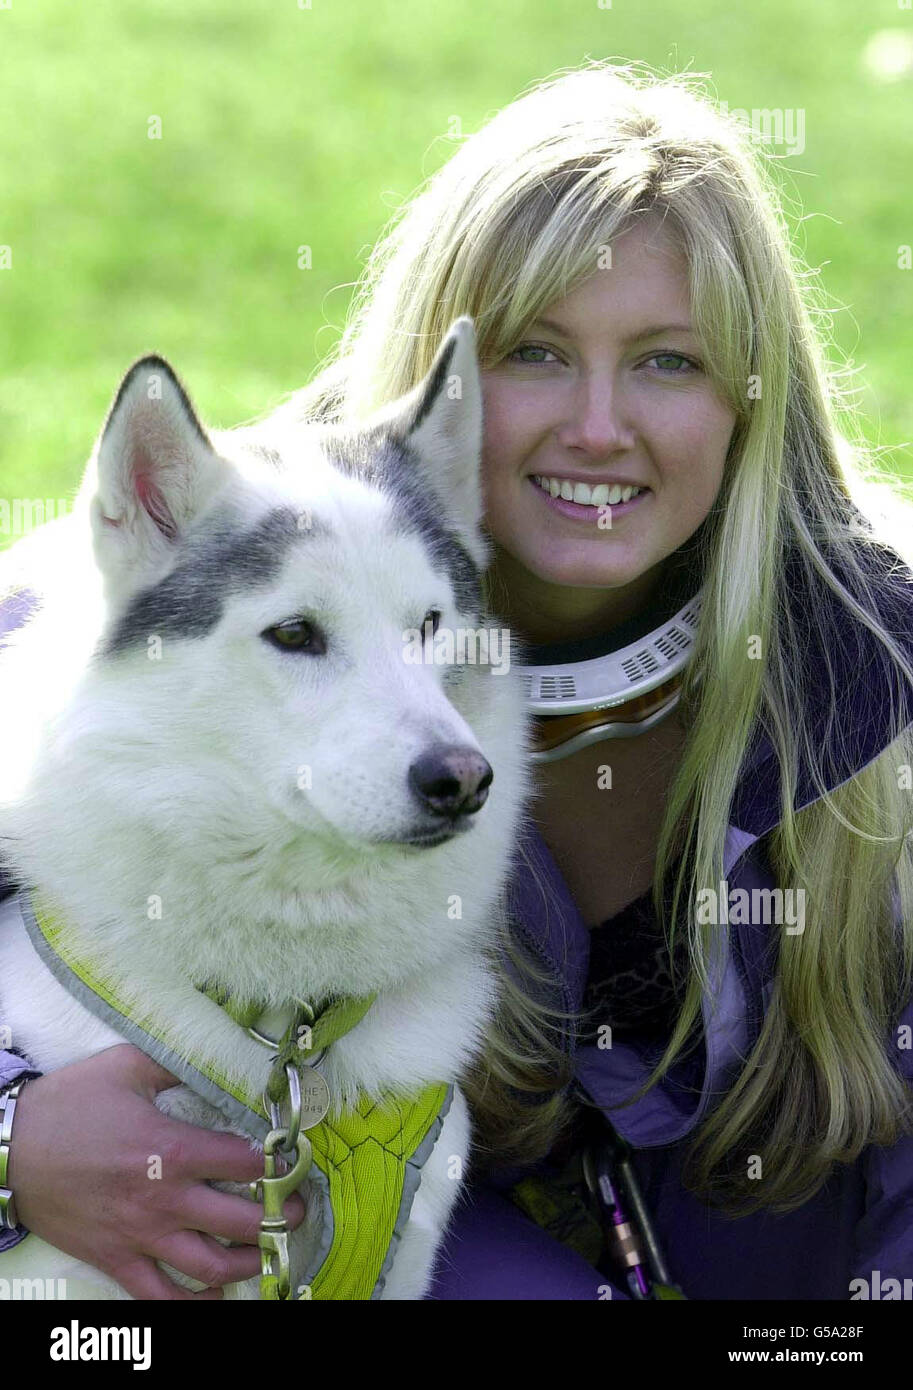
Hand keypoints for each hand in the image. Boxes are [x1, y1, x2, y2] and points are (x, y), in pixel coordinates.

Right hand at [8, 1043, 306, 1298]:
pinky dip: (193, 1305)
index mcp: (173, 1149)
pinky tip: (217, 1297)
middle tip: (297, 1209)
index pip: (246, 1163)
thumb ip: (177, 1064)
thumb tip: (215, 1056)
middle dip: (281, 1218)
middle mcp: (164, 1199)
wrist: (12, 1150)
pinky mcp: (115, 1260)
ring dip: (250, 1264)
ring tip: (270, 1252)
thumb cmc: (70, 1105)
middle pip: (242, 1223)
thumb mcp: (127, 1065)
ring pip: (210, 1268)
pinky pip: (160, 1298)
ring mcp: (140, 1236)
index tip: (295, 1161)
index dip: (280, 1163)